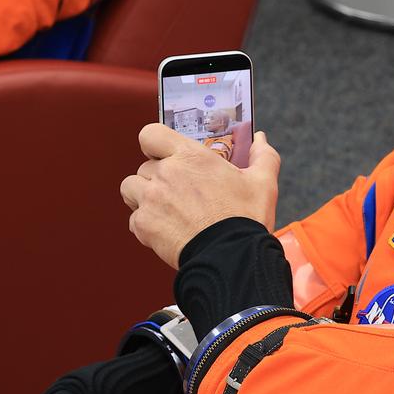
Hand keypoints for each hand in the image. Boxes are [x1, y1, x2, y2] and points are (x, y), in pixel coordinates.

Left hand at [120, 123, 279, 268]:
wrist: (231, 258)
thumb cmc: (245, 219)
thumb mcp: (262, 183)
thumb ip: (263, 156)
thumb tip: (261, 140)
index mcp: (190, 157)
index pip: (151, 134)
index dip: (154, 144)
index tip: (164, 155)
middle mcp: (166, 173)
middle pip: (144, 166)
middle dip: (156, 177)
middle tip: (176, 191)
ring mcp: (151, 199)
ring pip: (131, 188)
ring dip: (142, 196)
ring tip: (163, 208)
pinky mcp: (144, 225)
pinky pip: (134, 219)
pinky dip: (145, 224)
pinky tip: (165, 230)